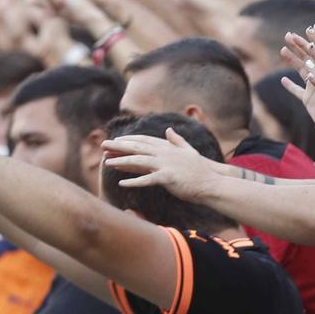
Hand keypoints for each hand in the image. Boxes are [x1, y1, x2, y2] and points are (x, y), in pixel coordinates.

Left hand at [102, 128, 224, 199]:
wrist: (212, 183)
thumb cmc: (200, 170)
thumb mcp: (189, 151)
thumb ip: (177, 140)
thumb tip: (169, 130)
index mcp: (168, 148)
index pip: (144, 141)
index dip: (128, 140)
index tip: (115, 141)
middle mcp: (165, 154)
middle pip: (137, 148)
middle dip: (119, 146)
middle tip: (102, 145)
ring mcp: (166, 165)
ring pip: (139, 161)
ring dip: (121, 161)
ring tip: (106, 162)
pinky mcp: (168, 178)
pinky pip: (147, 180)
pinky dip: (134, 181)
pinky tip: (121, 183)